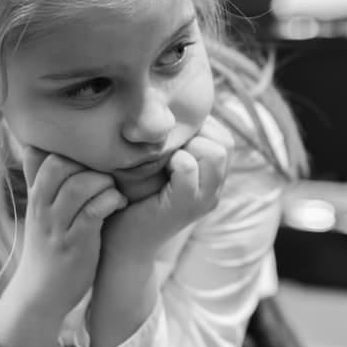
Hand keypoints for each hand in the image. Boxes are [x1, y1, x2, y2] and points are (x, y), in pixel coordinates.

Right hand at [5, 146, 126, 322]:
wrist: (41, 293)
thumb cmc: (48, 246)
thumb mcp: (38, 210)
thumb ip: (39, 179)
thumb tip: (37, 144)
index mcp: (35, 196)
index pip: (43, 155)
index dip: (70, 149)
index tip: (91, 157)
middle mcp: (42, 208)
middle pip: (59, 165)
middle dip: (88, 162)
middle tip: (107, 172)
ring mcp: (58, 227)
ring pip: (78, 186)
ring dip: (103, 182)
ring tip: (114, 189)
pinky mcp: (77, 244)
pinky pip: (94, 212)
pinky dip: (111, 201)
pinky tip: (120, 203)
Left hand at [102, 116, 235, 263]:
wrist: (121, 240)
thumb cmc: (133, 196)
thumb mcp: (158, 163)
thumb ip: (174, 142)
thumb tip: (169, 105)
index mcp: (212, 176)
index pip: (224, 135)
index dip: (199, 128)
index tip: (170, 140)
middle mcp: (215, 188)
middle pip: (225, 141)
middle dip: (196, 135)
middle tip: (167, 150)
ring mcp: (205, 199)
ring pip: (215, 152)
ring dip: (187, 146)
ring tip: (165, 160)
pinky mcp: (186, 207)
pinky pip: (189, 168)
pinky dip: (174, 161)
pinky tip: (159, 170)